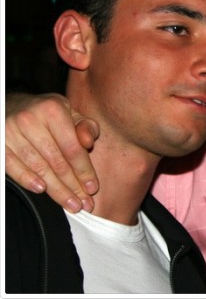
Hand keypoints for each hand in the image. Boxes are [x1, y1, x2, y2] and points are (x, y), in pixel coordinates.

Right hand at [5, 93, 99, 211]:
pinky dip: (27, 179)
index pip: (72, 148)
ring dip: (55, 190)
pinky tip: (41, 190)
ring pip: (38, 167)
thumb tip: (89, 143)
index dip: (84, 170)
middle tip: (84, 204)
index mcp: (52, 110)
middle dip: (72, 186)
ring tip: (70, 204)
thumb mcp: (69, 112)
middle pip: (56, 161)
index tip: (92, 188)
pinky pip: (12, 166)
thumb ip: (85, 126)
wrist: (10, 104)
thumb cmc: (46, 112)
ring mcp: (10, 132)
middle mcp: (30, 120)